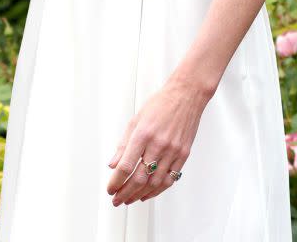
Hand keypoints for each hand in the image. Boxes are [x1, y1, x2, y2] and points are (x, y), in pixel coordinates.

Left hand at [106, 78, 206, 205]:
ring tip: (130, 199)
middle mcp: (158, 144)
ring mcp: (172, 151)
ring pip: (154, 183)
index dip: (116, 181)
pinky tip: (148, 194)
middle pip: (139, 178)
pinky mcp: (183, 155)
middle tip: (117, 199)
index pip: (126, 166)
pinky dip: (157, 190)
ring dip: (140, 195)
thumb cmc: (161, 104)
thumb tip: (113, 164)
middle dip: (125, 193)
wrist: (186, 96)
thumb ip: (123, 144)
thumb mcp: (136, 119)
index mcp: (143, 133)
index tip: (110, 188)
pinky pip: (170, 179)